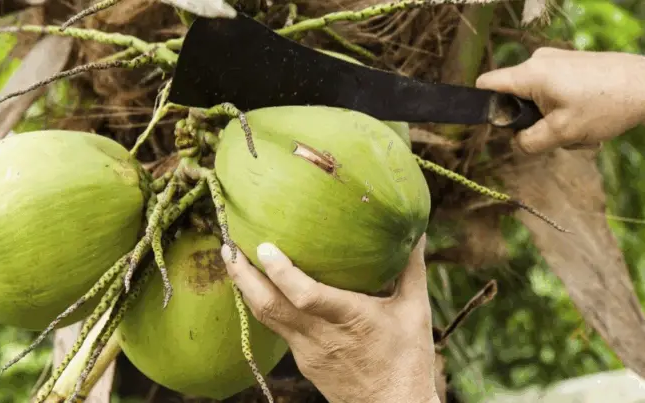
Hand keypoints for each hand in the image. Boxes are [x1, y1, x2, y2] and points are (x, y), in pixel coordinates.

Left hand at [221, 235, 438, 402]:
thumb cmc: (409, 360)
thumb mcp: (416, 311)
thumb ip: (412, 268)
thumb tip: (416, 229)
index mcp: (350, 319)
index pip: (306, 295)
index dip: (280, 272)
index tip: (263, 247)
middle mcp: (321, 336)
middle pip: (269, 306)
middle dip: (243, 276)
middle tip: (227, 247)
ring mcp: (307, 352)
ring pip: (266, 318)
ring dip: (246, 288)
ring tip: (233, 260)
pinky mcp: (303, 361)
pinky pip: (278, 328)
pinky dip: (264, 304)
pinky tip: (259, 286)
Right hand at [476, 47, 644, 153]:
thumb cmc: (607, 106)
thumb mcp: (562, 133)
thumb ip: (529, 142)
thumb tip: (517, 142)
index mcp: (530, 74)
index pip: (486, 85)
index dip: (485, 107)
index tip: (505, 126)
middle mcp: (538, 62)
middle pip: (515, 98)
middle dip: (532, 122)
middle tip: (557, 135)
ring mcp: (556, 62)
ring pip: (537, 100)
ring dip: (553, 121)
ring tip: (580, 130)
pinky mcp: (571, 65)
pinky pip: (554, 93)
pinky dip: (565, 111)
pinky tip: (587, 119)